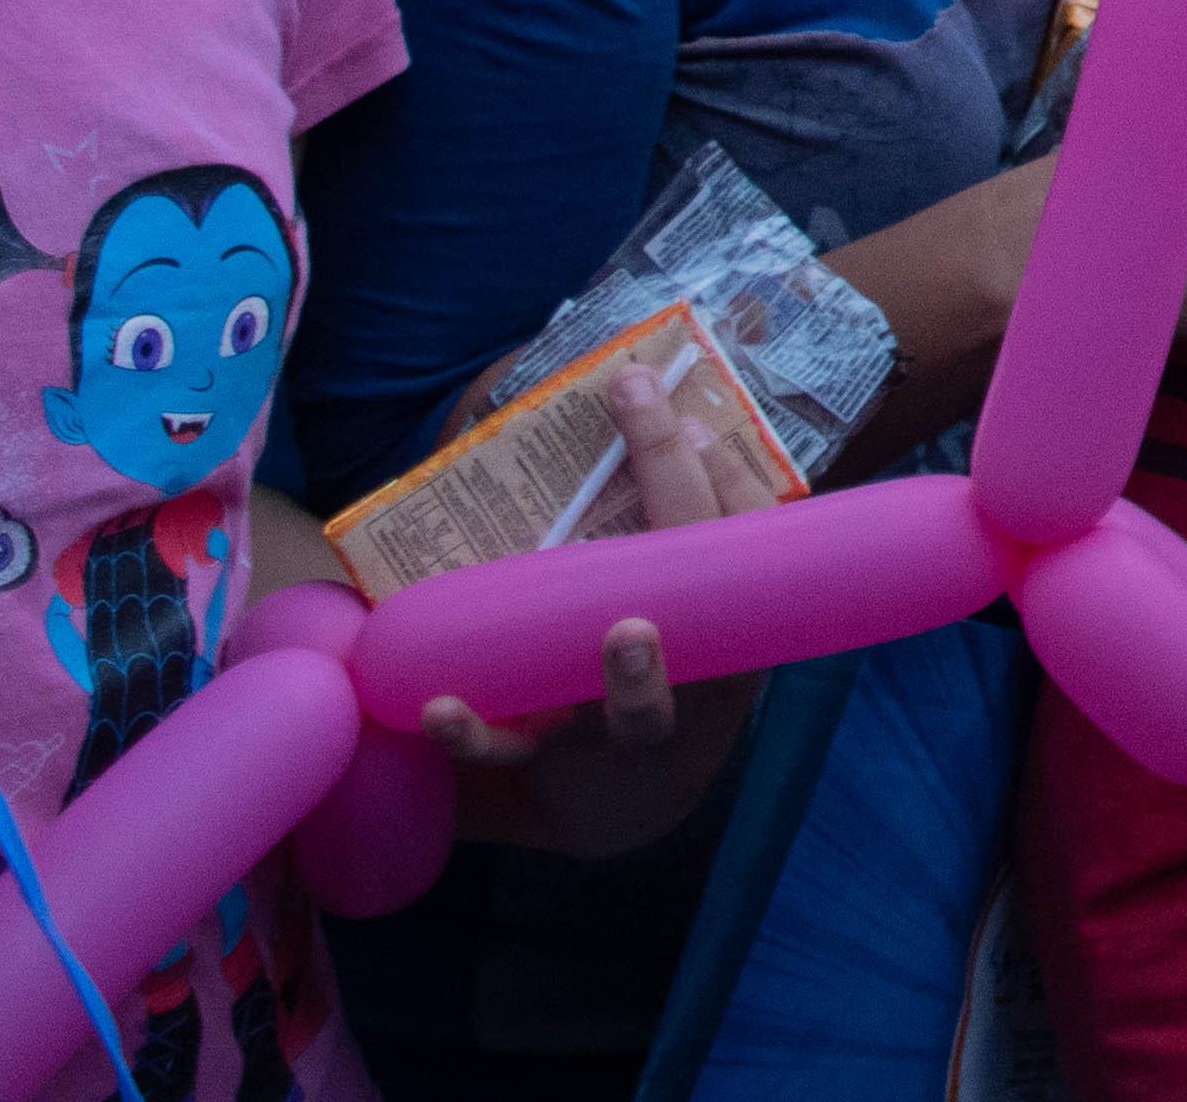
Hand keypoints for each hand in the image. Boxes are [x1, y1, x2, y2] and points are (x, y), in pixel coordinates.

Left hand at [415, 372, 786, 855]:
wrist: (630, 799)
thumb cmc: (668, 665)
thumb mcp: (694, 601)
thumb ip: (690, 523)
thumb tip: (686, 427)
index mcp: (733, 621)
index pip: (745, 531)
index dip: (717, 461)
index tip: (653, 386)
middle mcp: (698, 673)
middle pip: (699, 590)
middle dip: (675, 490)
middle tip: (648, 415)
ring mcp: (627, 724)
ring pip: (641, 712)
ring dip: (638, 677)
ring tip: (629, 632)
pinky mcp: (554, 761)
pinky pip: (512, 751)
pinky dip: (475, 733)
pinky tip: (441, 706)